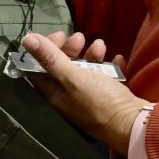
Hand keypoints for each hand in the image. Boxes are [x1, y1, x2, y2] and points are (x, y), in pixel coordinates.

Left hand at [22, 30, 144, 155]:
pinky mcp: (108, 97)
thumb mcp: (73, 77)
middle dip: (70, 49)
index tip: (59, 35)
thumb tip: (26, 39)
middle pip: (63, 68)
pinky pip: (106, 76)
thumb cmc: (99, 101)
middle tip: (80, 37)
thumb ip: (51, 58)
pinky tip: (117, 59)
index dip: (45, 50)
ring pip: (85, 70)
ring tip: (102, 45)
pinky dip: (109, 65)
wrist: (132, 123)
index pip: (40, 69)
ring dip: (91, 54)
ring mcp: (89, 97)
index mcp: (55, 94)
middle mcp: (69, 97)